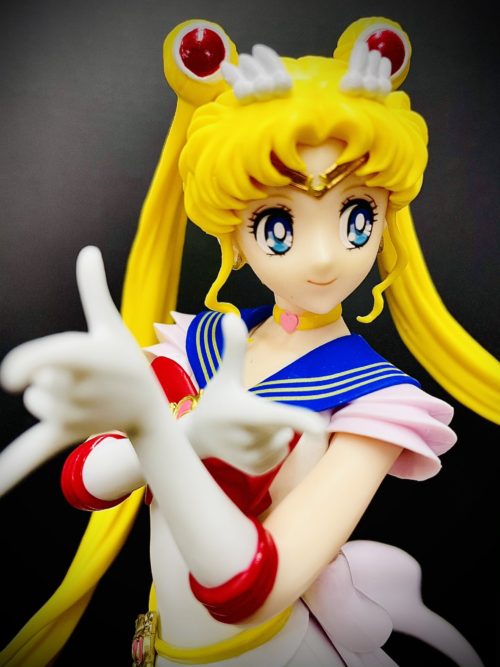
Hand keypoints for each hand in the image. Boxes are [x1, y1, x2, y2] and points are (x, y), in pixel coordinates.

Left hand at [0, 246, 166, 495]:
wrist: (149, 410)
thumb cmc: (128, 362)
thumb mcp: (112, 325)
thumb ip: (93, 290)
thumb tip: (87, 250)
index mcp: (86, 356)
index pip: (49, 358)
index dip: (27, 365)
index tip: (12, 378)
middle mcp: (78, 388)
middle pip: (35, 379)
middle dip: (50, 375)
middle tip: (86, 377)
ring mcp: (73, 416)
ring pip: (35, 401)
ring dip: (49, 397)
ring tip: (84, 395)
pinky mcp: (65, 435)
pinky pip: (32, 451)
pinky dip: (11, 470)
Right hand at [184, 313, 324, 474]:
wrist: (196, 438)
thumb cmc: (215, 402)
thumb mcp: (223, 375)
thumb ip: (233, 348)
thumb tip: (231, 316)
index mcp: (247, 412)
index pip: (282, 417)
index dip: (304, 421)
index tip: (322, 428)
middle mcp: (250, 438)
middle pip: (286, 426)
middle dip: (276, 418)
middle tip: (248, 415)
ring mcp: (252, 457)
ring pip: (285, 441)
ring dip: (275, 433)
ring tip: (248, 429)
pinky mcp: (255, 470)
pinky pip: (280, 455)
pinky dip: (272, 448)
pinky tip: (250, 443)